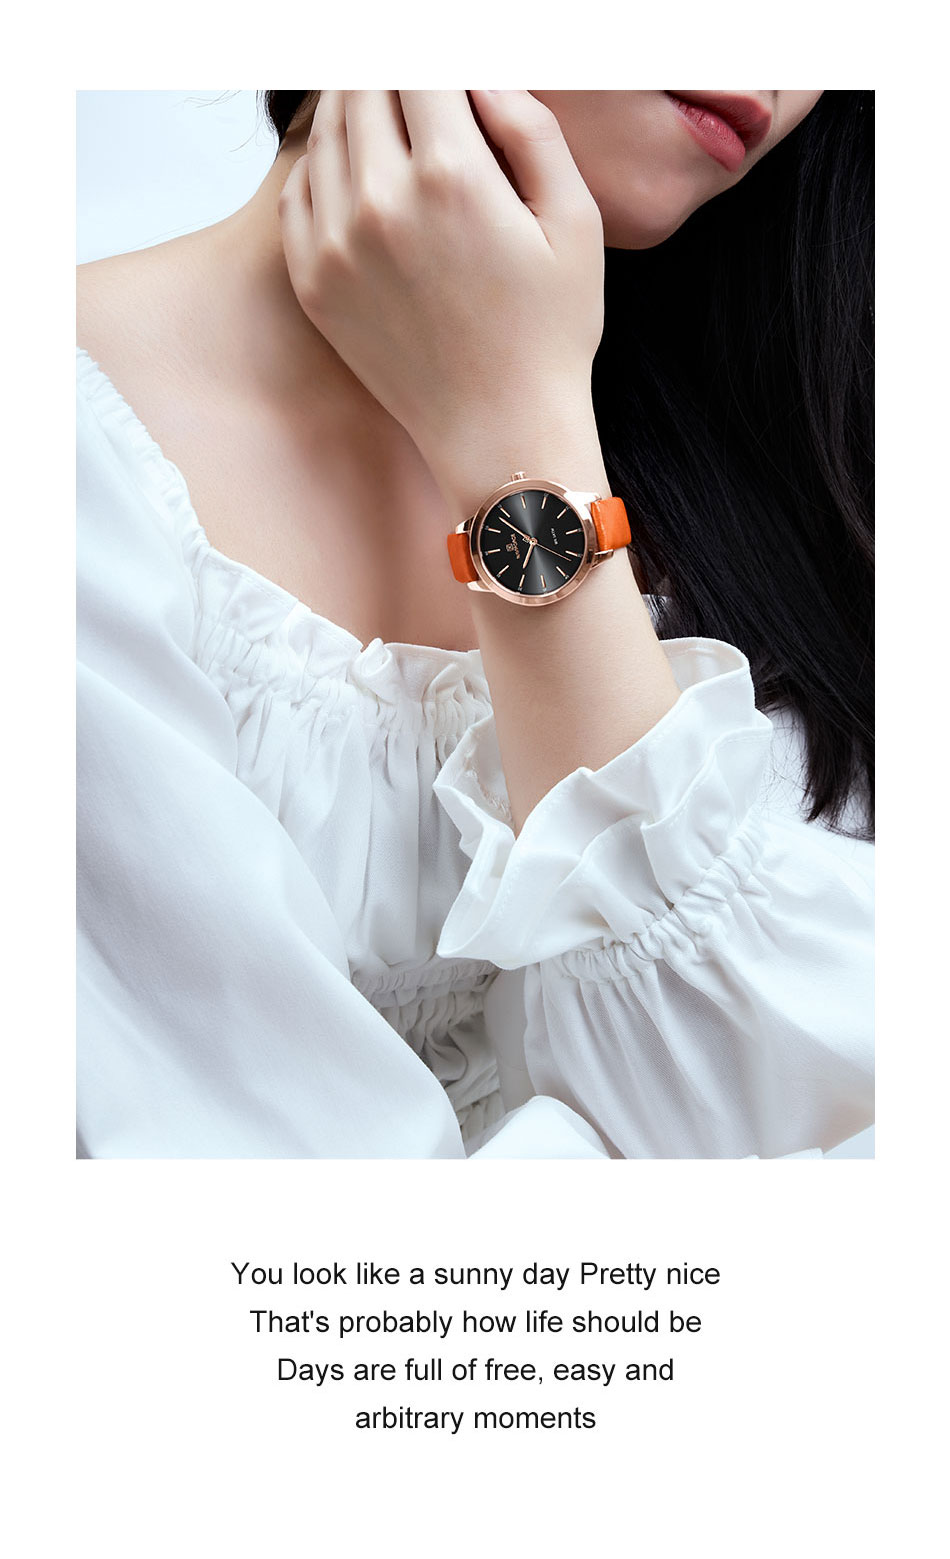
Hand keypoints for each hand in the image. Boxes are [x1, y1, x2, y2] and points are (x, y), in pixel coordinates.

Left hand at [278, 91, 605, 509]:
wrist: (501, 432)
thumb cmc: (548, 335)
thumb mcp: (576, 221)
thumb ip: (532, 127)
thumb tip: (483, 73)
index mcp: (452, 176)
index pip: (420, 63)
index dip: (436, 55)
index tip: (447, 69)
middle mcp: (380, 202)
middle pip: (363, 84)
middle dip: (391, 72)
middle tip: (416, 84)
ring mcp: (336, 244)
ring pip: (326, 131)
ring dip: (355, 107)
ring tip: (389, 113)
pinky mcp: (313, 282)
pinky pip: (298, 191)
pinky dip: (324, 165)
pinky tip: (358, 170)